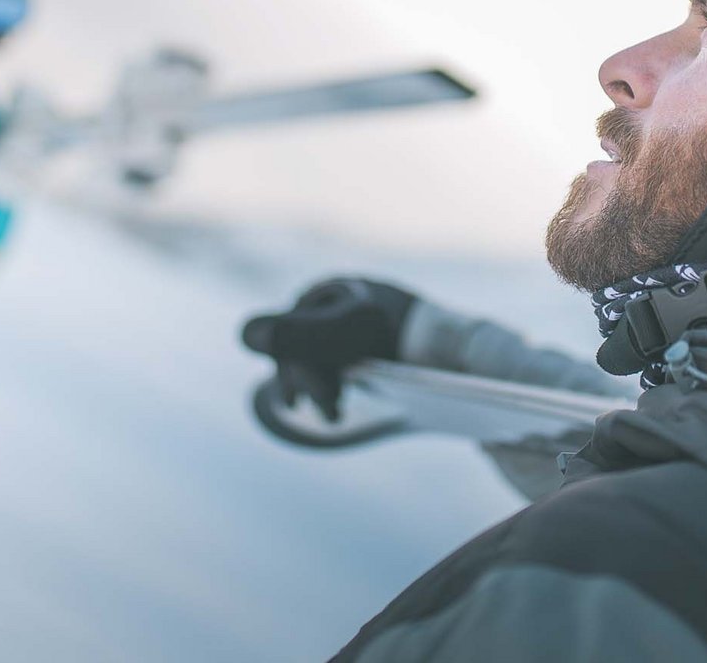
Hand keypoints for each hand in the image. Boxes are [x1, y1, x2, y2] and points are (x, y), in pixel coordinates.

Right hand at [242, 278, 418, 421]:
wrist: (461, 348)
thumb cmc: (402, 333)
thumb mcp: (345, 330)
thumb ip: (296, 335)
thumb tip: (245, 334)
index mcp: (328, 293)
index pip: (288, 335)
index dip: (292, 369)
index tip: (303, 401)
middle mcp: (340, 303)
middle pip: (306, 350)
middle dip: (311, 384)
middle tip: (332, 412)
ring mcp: (358, 325)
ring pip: (325, 362)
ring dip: (322, 390)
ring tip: (336, 413)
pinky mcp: (377, 346)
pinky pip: (347, 367)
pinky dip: (340, 386)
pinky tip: (343, 403)